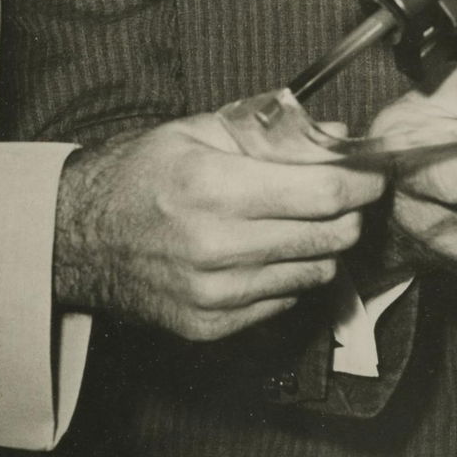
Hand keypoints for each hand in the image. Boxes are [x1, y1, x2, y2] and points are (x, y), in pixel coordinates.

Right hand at [52, 112, 384, 340]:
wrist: (81, 236)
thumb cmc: (142, 174)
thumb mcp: (200, 130)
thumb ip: (273, 131)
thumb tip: (339, 136)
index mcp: (213, 187)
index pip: (323, 193)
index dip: (362, 182)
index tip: (375, 174)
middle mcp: (216, 246)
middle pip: (328, 237)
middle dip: (349, 213)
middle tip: (344, 195)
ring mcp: (213, 294)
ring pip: (314, 273)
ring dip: (322, 246)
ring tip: (302, 221)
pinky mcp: (209, 326)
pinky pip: (283, 302)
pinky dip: (289, 275)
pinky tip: (268, 251)